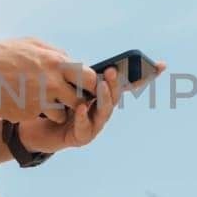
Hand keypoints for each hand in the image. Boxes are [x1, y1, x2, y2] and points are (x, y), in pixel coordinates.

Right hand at [0, 37, 96, 123]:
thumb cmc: (2, 54)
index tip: (87, 88)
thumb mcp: (31, 44)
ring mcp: (40, 100)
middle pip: (79, 100)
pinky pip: (38, 117)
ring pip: (61, 114)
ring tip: (39, 101)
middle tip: (66, 99)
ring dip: (55, 111)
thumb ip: (54, 53)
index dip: (91, 85)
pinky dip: (33, 113)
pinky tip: (20, 102)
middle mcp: (53, 82)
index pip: (90, 78)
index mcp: (57, 62)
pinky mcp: (27, 113)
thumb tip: (69, 60)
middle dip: (75, 102)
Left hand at [11, 60, 167, 155]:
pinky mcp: (81, 138)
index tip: (160, 65)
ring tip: (100, 85)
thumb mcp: (67, 85)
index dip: (144, 75)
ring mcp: (94, 126)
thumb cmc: (54, 104)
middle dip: (115, 83)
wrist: (36, 129)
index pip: (126, 84)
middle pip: (115, 96)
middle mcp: (102, 111)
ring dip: (104, 98)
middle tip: (111, 71)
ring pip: (104, 112)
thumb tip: (88, 59)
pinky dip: (84, 117)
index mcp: (102, 96)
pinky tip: (81, 108)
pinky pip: (85, 128)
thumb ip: (79, 75)